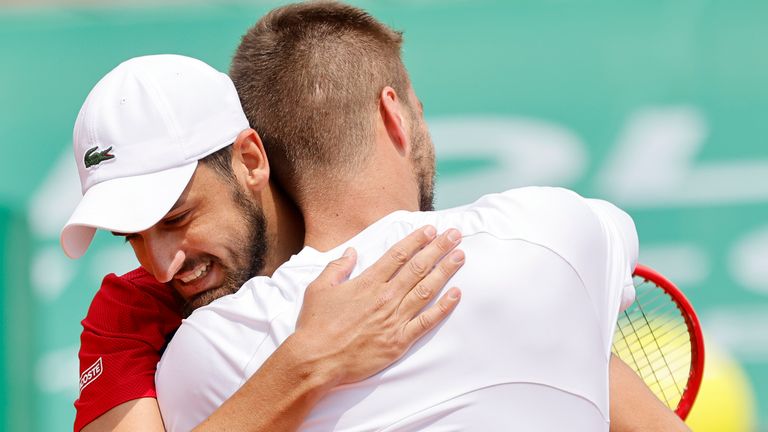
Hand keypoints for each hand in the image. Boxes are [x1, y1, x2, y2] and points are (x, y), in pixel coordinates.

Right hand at [291, 225, 463, 387]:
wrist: (316, 360)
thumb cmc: (315, 325)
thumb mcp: (319, 288)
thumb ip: (337, 267)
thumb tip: (352, 252)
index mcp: (367, 283)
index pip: (398, 255)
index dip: (416, 240)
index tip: (431, 230)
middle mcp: (385, 297)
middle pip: (418, 267)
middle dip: (438, 249)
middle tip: (454, 235)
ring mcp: (394, 319)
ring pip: (426, 289)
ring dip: (445, 271)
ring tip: (460, 256)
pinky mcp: (399, 341)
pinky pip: (427, 321)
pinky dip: (444, 307)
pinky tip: (456, 294)